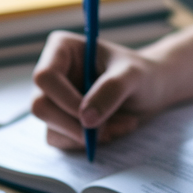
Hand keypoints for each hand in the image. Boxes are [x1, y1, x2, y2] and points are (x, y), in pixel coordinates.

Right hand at [31, 31, 164, 149]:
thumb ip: (111, 90)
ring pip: (51, 128)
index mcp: (62, 50)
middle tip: (106, 131)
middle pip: (40, 106)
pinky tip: (113, 130)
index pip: (44, 77)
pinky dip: (88, 143)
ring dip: (87, 136)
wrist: (152, 91)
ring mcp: (54, 99)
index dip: (64, 99)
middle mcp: (52, 74)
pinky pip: (61, 140)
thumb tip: (85, 119)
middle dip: (73, 125)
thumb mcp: (133, 76)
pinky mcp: (60, 121)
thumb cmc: (143, 74)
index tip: (91, 117)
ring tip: (122, 124)